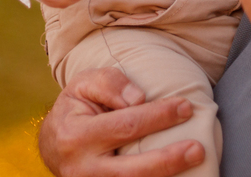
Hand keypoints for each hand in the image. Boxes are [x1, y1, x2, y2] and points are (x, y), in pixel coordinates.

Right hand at [39, 68, 204, 176]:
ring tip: (193, 164)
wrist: (52, 143)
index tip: (186, 107)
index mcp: (76, 135)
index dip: (158, 117)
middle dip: (168, 160)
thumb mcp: (83, 84)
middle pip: (132, 168)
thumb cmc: (76, 108)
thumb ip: (110, 83)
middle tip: (197, 149)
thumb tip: (139, 98)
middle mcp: (82, 168)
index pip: (126, 125)